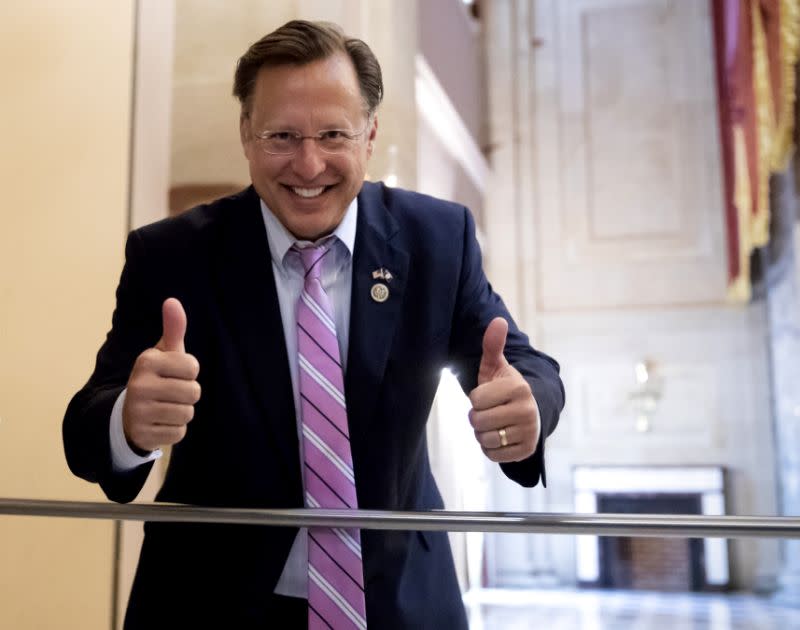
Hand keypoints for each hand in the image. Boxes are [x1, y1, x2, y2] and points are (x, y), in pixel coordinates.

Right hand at [122, 298, 200, 451]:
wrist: (129, 413)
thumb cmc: (156, 377)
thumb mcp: (163, 353)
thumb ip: (173, 329)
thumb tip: (172, 301)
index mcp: (147, 361)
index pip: (193, 367)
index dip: (189, 372)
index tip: (174, 373)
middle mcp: (139, 385)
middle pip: (194, 392)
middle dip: (188, 394)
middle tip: (170, 393)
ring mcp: (138, 411)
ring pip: (187, 414)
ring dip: (182, 412)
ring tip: (166, 407)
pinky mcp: (142, 434)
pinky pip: (178, 433)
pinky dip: (174, 429)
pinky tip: (160, 422)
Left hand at [468, 317, 539, 462]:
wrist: (530, 412)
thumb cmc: (505, 388)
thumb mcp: (497, 367)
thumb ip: (493, 346)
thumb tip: (498, 321)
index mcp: (519, 388)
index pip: (476, 399)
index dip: (476, 398)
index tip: (488, 395)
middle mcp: (527, 410)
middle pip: (478, 421)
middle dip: (477, 417)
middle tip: (489, 411)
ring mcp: (529, 432)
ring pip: (484, 439)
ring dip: (482, 434)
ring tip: (494, 424)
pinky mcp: (526, 450)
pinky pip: (493, 455)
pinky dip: (490, 449)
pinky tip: (499, 437)